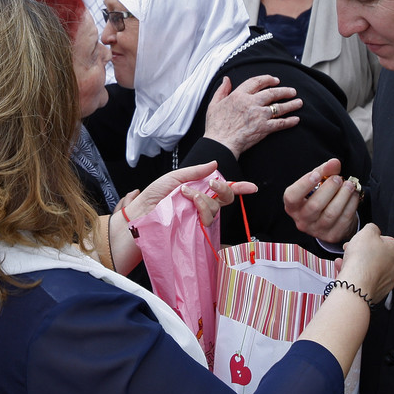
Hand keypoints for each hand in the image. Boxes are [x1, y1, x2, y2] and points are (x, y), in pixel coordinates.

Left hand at [126, 161, 256, 226]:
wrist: (140, 213)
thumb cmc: (153, 197)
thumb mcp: (174, 178)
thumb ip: (195, 171)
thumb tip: (215, 164)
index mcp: (198, 192)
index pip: (223, 191)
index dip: (239, 188)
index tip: (252, 187)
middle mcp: (201, 205)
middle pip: (225, 199)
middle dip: (223, 189)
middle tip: (211, 184)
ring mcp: (198, 218)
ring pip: (215, 208)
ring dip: (203, 198)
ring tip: (186, 195)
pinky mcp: (195, 229)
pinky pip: (207, 220)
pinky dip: (201, 208)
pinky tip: (189, 204)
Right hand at [203, 75, 301, 155]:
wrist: (220, 143)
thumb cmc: (215, 126)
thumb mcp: (214, 104)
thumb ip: (221, 90)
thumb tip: (226, 79)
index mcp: (239, 95)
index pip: (256, 82)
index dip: (267, 79)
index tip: (275, 80)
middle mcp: (251, 103)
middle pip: (272, 92)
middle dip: (284, 91)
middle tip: (292, 91)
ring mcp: (259, 115)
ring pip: (279, 107)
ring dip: (291, 104)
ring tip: (299, 102)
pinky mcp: (264, 128)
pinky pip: (280, 123)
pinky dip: (290, 121)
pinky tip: (296, 120)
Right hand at [283, 158, 360, 244]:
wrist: (327, 218)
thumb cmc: (318, 196)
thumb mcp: (316, 182)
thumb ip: (323, 171)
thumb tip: (334, 163)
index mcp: (292, 206)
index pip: (292, 197)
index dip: (304, 185)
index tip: (317, 174)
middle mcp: (301, 220)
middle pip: (315, 205)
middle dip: (329, 189)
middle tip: (338, 178)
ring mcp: (316, 230)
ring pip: (331, 213)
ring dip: (343, 196)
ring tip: (349, 185)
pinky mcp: (331, 235)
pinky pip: (343, 220)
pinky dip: (351, 205)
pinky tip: (353, 195)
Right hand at [333, 223, 393, 303]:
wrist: (356, 286)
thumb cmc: (362, 261)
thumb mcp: (366, 232)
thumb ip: (372, 228)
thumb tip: (373, 230)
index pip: (385, 240)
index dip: (370, 239)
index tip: (362, 240)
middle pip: (377, 254)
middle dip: (363, 251)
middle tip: (352, 249)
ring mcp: (387, 280)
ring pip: (371, 267)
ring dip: (358, 262)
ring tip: (346, 260)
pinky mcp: (377, 290)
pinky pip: (365, 278)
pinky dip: (356, 274)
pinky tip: (345, 269)